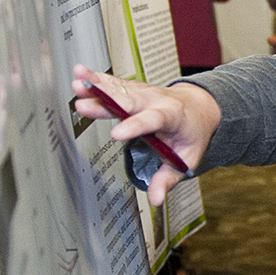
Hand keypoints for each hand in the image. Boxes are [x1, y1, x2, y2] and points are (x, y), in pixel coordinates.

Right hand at [70, 64, 221, 205]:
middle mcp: (157, 100)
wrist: (198, 106)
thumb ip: (168, 178)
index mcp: (173, 116)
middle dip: (106, 102)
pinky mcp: (133, 90)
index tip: (116, 134)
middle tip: (83, 105)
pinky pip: (115, 84)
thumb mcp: (187, 158)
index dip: (135, 126)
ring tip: (77, 82)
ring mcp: (144, 93)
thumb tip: (155, 199)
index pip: (154, 120)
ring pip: (120, 88)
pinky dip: (97, 79)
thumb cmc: (192, 134)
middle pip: (130, 101)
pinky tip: (80, 75)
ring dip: (97, 85)